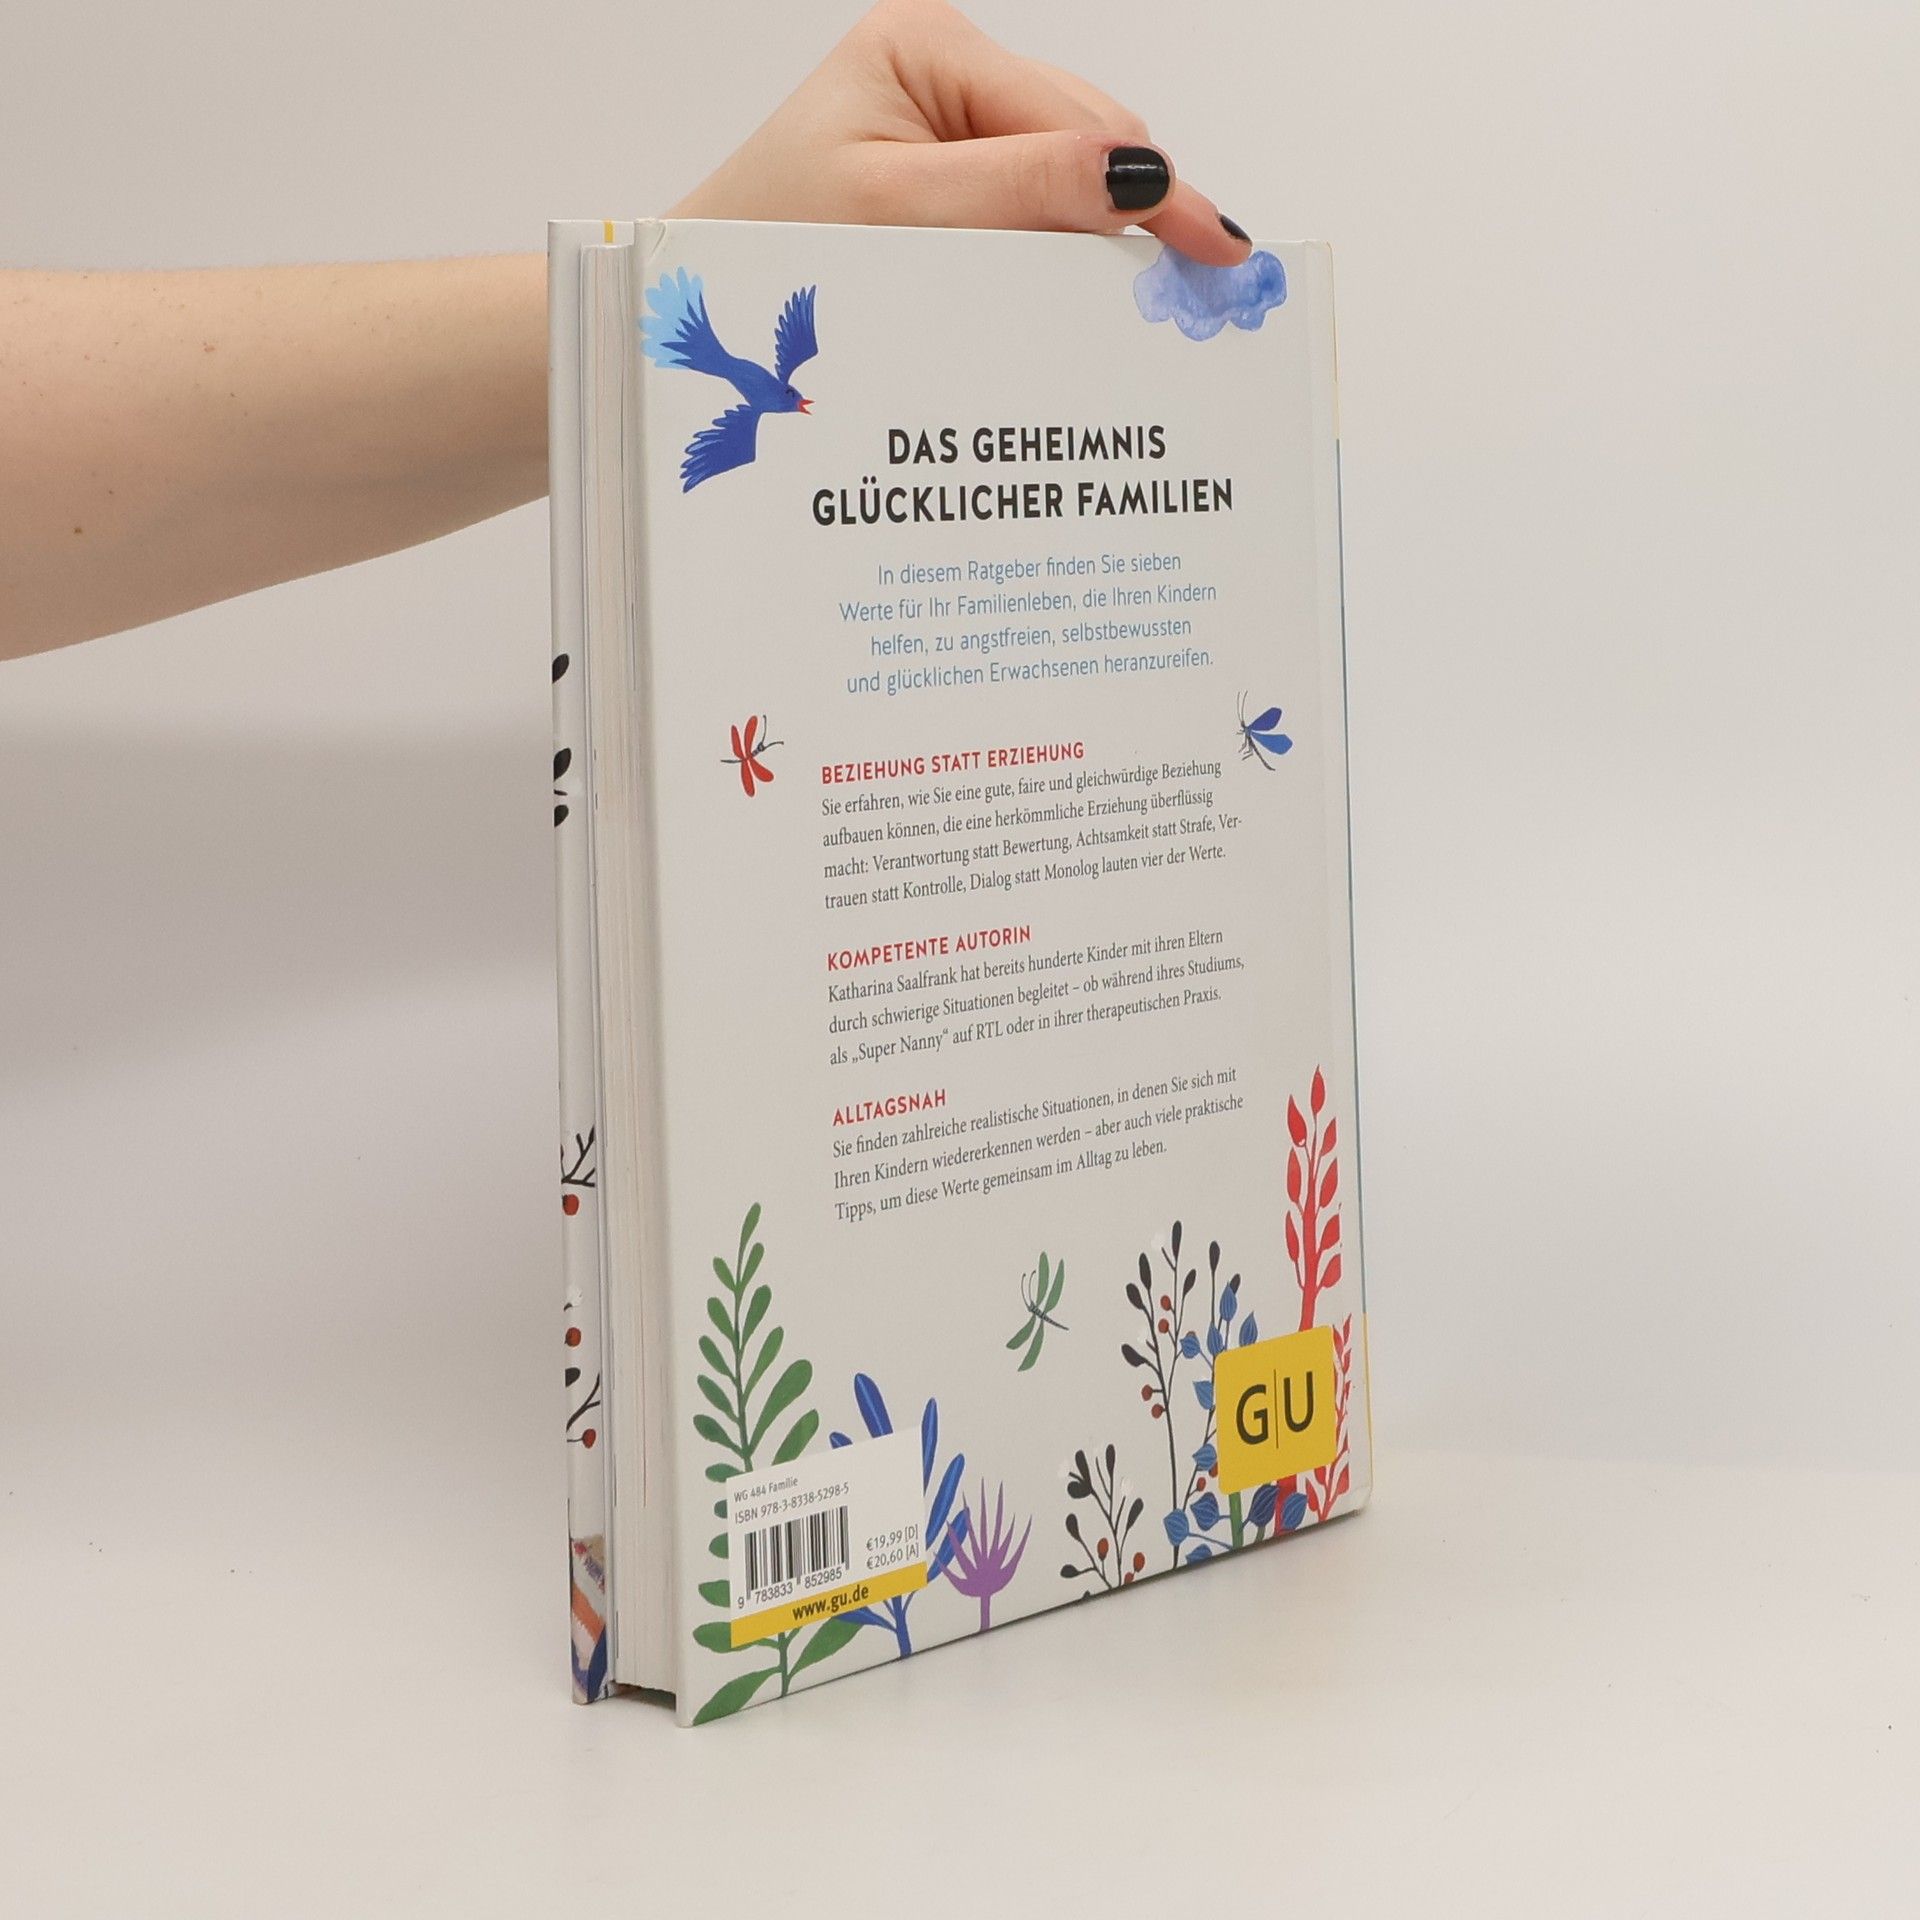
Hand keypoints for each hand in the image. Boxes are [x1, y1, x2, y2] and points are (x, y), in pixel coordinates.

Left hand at [670, 0, 1250, 265]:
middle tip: (1191, 298)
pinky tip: (1078, 294)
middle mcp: (946, 66)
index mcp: (929, 43)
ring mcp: (950, 117)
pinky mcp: (946, 174)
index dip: (1153, 189)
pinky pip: (1033, 208)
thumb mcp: (899, 218)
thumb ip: (1020, 192)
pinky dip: (1060, 255)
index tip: (1220, 253)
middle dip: (1130, 215)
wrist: (702, 303)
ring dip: (1097, 242)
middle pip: (1085, 140)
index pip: (1077, 119)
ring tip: (1138, 308)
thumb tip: (1142, 175)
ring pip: (1069, 178)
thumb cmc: (769, 250)